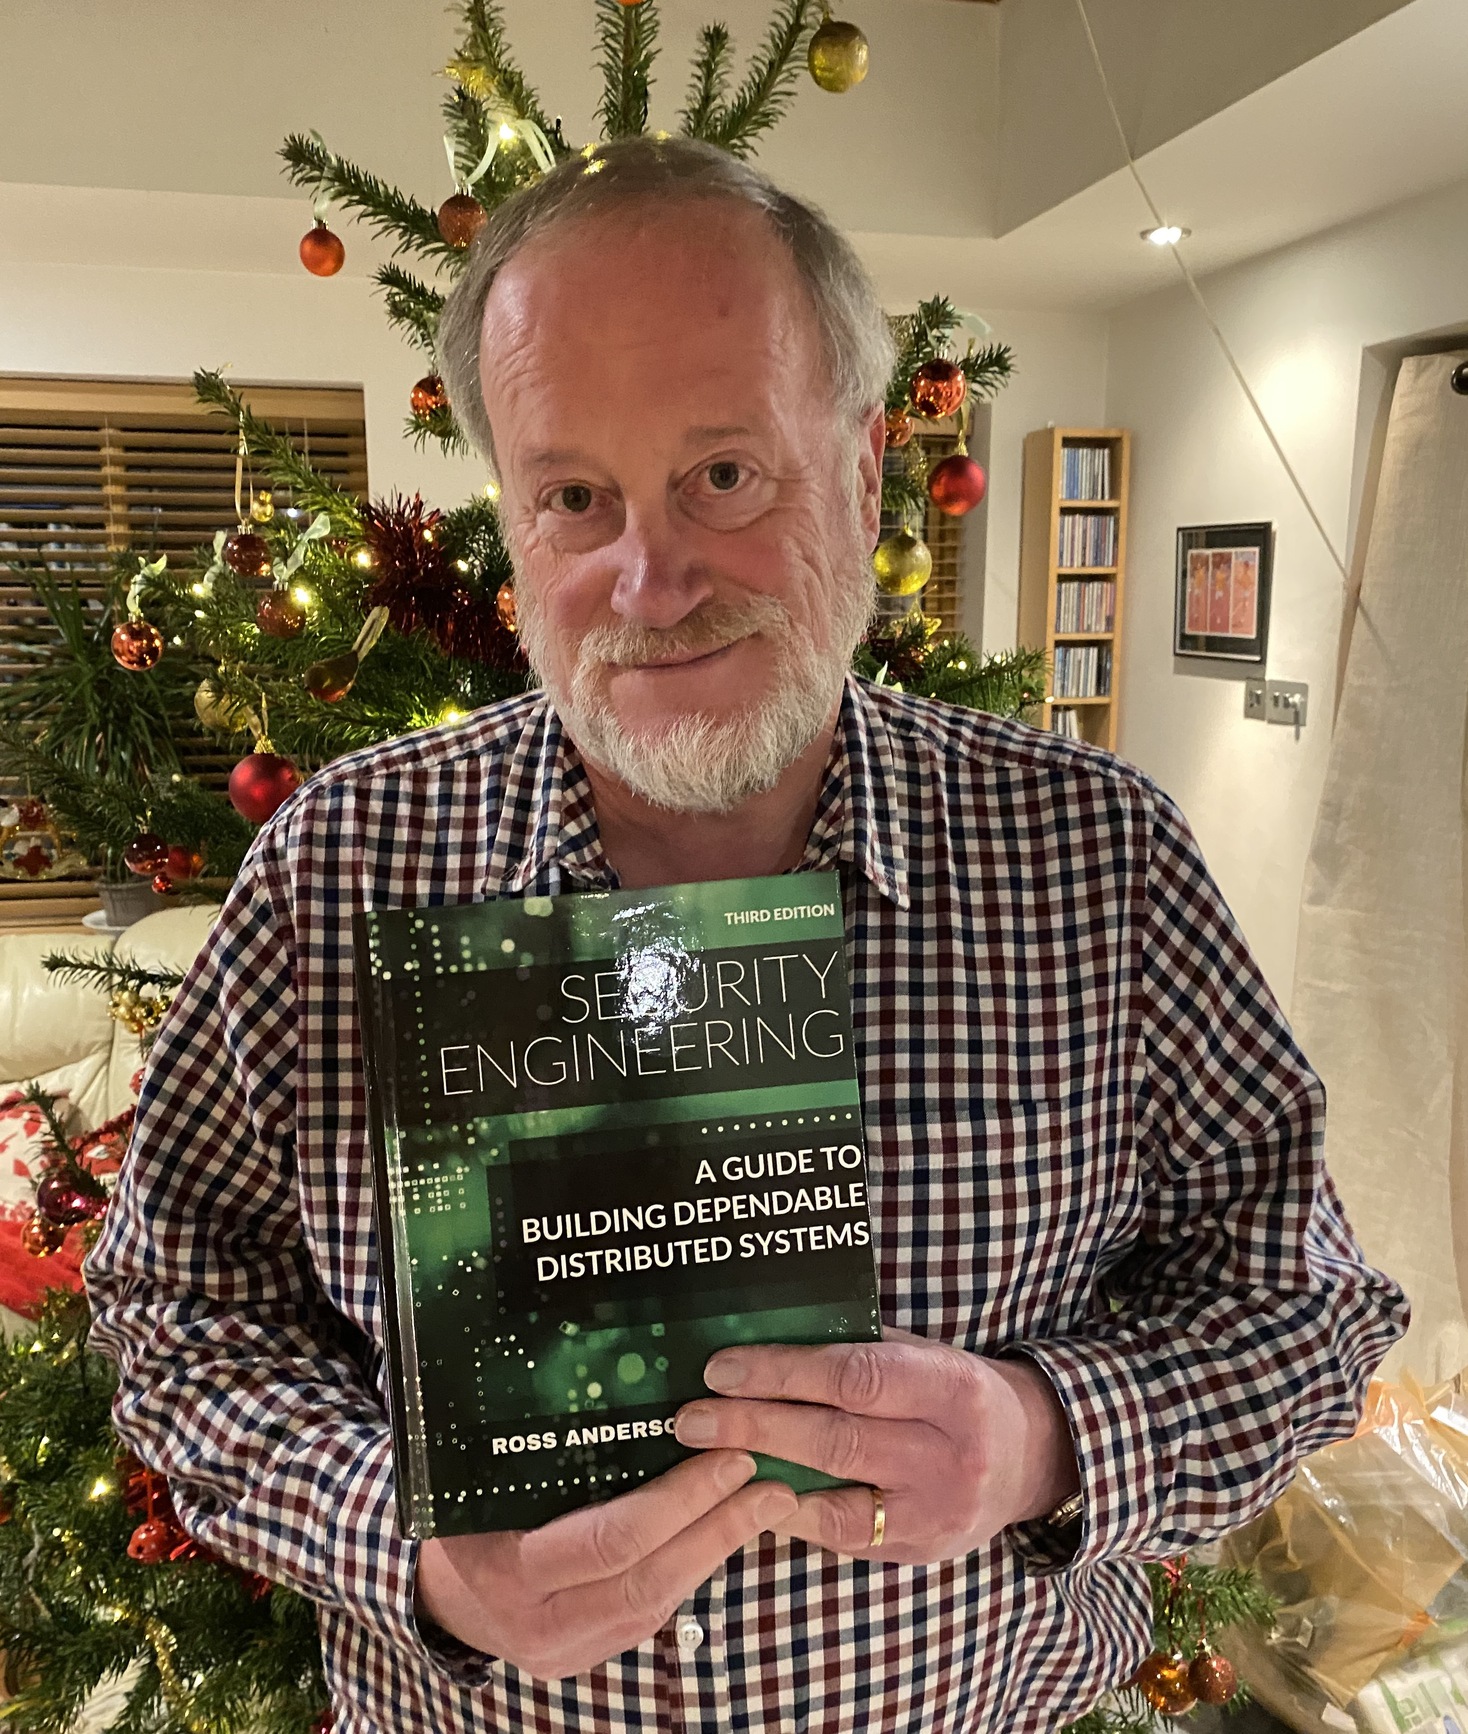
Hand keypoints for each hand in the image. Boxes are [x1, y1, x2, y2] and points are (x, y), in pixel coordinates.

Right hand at [414, 1449, 795, 1678]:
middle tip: (768, 1480)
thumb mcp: (480, 1477)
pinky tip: (726, 1531)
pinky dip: (693, 1568)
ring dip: (718, 1550)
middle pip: (645, 1581)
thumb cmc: (462, 1511)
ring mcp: (563, 1649)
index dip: (677, 1500)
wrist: (433, 1589)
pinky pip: (651, 1615)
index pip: (609, 1540)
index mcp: (508, 1567)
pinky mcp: (586, 1657)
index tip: (725, 1454)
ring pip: (657, 1604)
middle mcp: (536, 1621)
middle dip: (716, 1528)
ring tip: (767, 1504)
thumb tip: (622, 1372)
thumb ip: (540, 1447)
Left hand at [671, 1335, 1078, 1564]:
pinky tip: (748, 1497)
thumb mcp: (924, 1354)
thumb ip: (859, 1350)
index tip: (722, 1369)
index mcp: (951, 1387)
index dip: (783, 1373)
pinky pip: (841, 1537)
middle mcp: (948, 1454)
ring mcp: (935, 1512)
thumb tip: (767, 1337)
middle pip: (837, 1440)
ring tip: (701, 1460)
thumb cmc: (956, 1391)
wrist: (1029, 1458)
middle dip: (754, 1426)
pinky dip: (790, 1515)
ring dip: (760, 1478)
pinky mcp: (917, 1551)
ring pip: (834, 1500)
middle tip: (690, 1417)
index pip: (856, 1377)